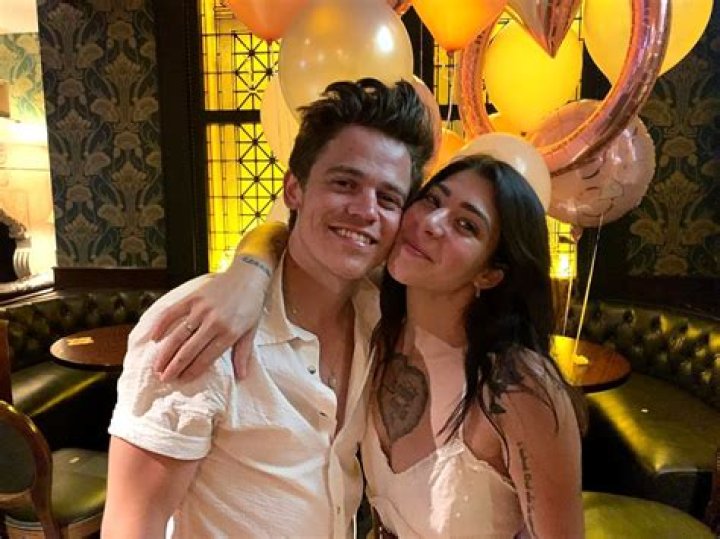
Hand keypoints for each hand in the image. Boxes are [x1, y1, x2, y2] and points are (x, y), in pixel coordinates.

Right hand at [150, 265, 268, 380]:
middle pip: (189, 350)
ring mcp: (201, 309)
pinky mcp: (193, 297)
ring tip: (157, 367)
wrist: (249, 275)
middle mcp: (213, 322)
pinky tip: (154, 339)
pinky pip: (172, 312)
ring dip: (166, 353)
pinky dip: (161, 325)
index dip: (191, 371)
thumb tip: (241, 376)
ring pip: (178, 335)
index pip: (206, 358)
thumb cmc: (251, 304)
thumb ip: (243, 353)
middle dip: (175, 367)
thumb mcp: (251, 330)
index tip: (181, 381)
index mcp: (229, 332)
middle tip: (164, 379)